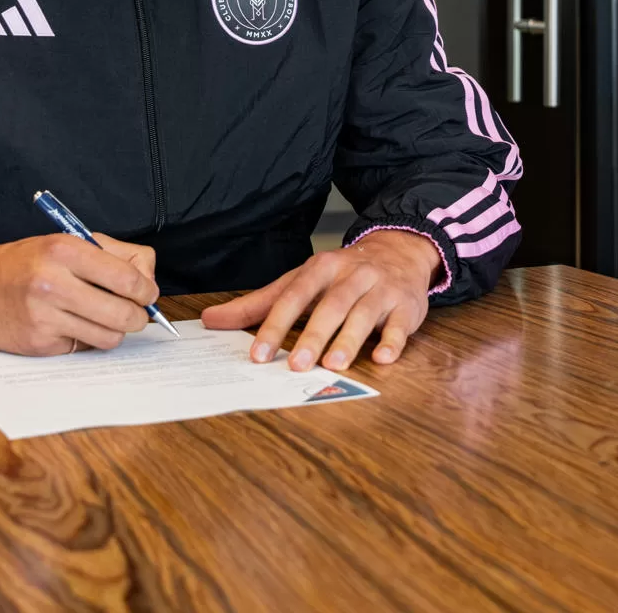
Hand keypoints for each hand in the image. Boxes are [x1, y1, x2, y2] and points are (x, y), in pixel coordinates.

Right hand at [0, 233, 157, 355]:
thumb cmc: (26, 262)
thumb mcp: (67, 242)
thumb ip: (114, 254)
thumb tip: (149, 281)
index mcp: (65, 251)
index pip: (128, 278)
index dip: (147, 290)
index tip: (147, 294)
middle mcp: (54, 283)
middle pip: (124, 314)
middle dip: (138, 317)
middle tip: (134, 313)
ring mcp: (45, 317)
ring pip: (108, 337)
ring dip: (114, 331)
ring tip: (102, 318)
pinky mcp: (39, 343)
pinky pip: (82, 347)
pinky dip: (84, 339)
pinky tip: (69, 324)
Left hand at [200, 229, 441, 370]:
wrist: (399, 251)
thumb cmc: (341, 274)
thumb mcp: (300, 281)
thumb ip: (259, 303)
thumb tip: (210, 320)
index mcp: (322, 267)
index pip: (294, 295)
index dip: (275, 324)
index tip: (258, 354)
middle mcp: (353, 275)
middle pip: (331, 305)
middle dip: (313, 336)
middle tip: (295, 365)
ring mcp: (382, 289)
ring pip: (364, 314)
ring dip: (349, 340)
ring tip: (333, 365)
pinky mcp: (407, 306)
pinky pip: (400, 325)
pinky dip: (392, 341)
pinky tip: (382, 358)